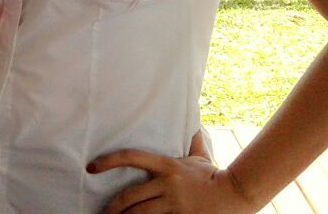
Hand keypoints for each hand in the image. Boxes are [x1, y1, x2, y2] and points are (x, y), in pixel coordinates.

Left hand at [88, 149, 257, 213]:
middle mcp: (167, 184)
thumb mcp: (200, 156)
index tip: (91, 168)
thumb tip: (191, 123)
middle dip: (112, 208)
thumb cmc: (214, 175)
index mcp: (166, 165)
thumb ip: (191, 141)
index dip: (108, 162)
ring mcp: (173, 203)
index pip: (131, 158)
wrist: (236, 194)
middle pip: (129, 197)